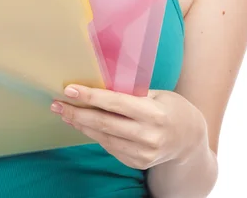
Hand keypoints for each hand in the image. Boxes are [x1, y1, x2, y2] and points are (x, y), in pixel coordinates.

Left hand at [51, 86, 205, 169]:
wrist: (190, 140)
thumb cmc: (170, 108)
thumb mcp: (156, 94)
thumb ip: (131, 92)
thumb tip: (97, 83)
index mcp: (154, 113)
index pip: (115, 103)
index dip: (90, 97)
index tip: (70, 90)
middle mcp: (149, 136)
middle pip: (104, 123)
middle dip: (77, 113)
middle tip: (56, 104)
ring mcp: (143, 153)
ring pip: (103, 137)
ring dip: (81, 125)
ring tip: (64, 113)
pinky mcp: (137, 163)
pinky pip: (110, 147)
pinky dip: (94, 135)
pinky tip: (83, 125)